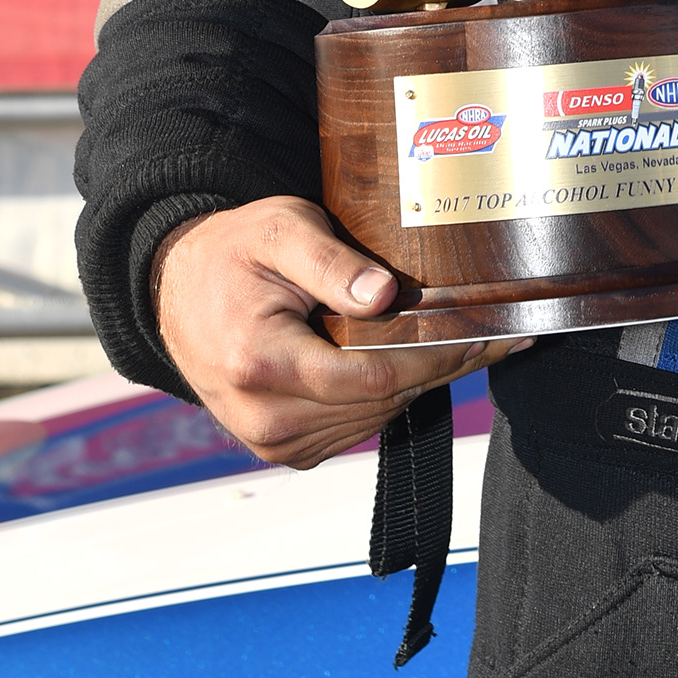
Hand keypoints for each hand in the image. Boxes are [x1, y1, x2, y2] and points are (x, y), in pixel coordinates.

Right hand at [152, 197, 529, 469]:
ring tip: (470, 344)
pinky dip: (388, 398)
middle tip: (500, 335)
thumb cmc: (233, 253)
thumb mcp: (281, 230)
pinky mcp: (282, 448)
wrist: (177, 291)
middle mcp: (265, 418)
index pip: (374, 377)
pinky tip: (417, 363)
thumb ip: (331, 263)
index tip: (485, 332)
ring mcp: (272, 441)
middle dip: (443, 368)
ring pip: (373, 420)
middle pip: (381, 403)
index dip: (437, 357)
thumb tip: (385, 295)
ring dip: (421, 385)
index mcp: (263, 364)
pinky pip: (353, 428)